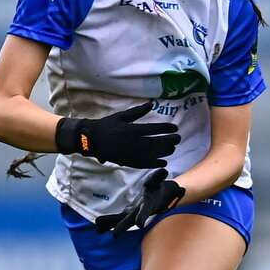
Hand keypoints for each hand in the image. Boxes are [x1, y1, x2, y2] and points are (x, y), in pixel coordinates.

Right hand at [55, 101, 179, 168]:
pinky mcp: (128, 162)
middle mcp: (133, 143)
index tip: (175, 128)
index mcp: (131, 130)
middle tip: (178, 138)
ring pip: (153, 154)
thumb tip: (151, 104)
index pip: (154, 129)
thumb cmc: (107, 126)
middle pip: (157, 143)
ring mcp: (131, 154)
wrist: (91, 140)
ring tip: (172, 148)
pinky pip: (145, 164)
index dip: (166, 129)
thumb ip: (137, 112)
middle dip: (170, 140)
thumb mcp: (121, 116)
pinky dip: (155, 163)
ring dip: (165, 152)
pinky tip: (164, 162)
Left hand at [95, 169, 185, 236]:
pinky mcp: (127, 214)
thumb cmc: (157, 187)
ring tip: (99, 230)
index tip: (139, 224)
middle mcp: (140, 212)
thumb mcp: (158, 181)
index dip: (142, 216)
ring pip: (121, 221)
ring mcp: (133, 214)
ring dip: (111, 225)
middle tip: (116, 234)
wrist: (159, 197)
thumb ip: (158, 177)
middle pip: (131, 220)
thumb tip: (163, 171)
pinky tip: (98, 227)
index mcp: (148, 204)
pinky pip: (117, 219)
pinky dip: (108, 223)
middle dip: (123, 226)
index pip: (145, 211)